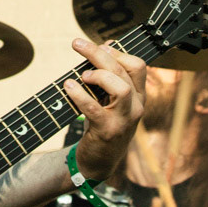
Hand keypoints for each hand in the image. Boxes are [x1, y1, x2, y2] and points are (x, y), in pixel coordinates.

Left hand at [66, 37, 145, 179]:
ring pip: (120, 89)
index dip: (118, 52)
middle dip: (99, 54)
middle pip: (124, 71)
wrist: (98, 162)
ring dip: (99, 76)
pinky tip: (68, 86)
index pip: (138, 66)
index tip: (100, 46)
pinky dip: (79, 95)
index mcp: (139, 97)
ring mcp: (124, 121)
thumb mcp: (110, 100)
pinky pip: (95, 109)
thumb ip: (110, 76)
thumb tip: (106, 45)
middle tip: (77, 44)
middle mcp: (136, 107)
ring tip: (82, 75)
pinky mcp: (108, 132)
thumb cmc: (102, 125)